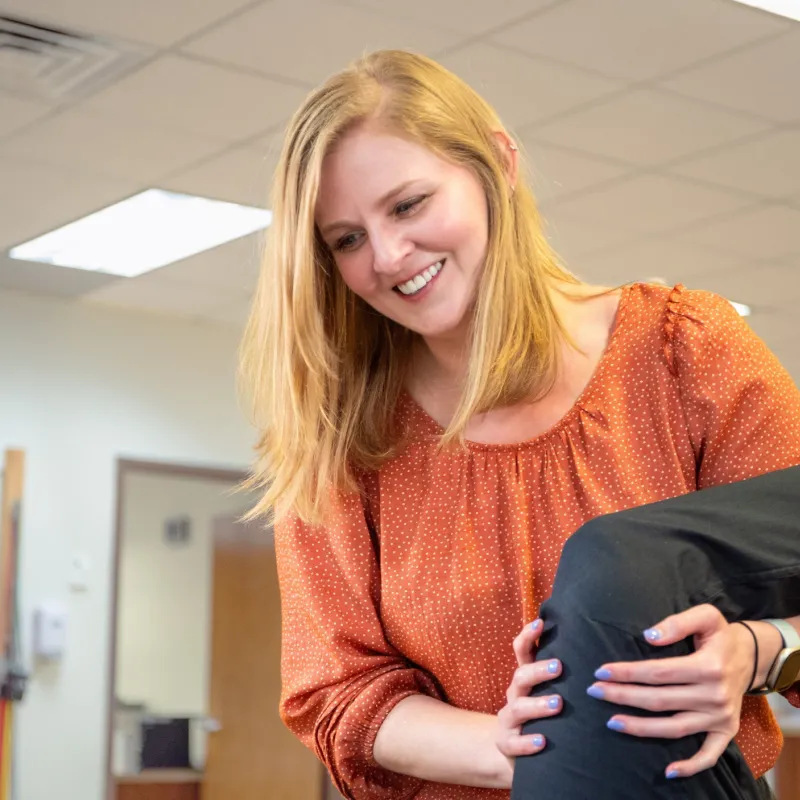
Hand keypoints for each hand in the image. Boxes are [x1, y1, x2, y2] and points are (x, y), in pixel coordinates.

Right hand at [495, 619, 562, 777]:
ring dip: (537, 705)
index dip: (527, 635)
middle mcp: (514, 694)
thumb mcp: (549, 692)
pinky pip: (514, 743)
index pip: (521, 651)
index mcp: (525, 679)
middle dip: (538, 671)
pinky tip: (542, 741)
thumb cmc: (544, 716)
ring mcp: (508, 719)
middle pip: (520, 676)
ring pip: (517, 708)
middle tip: (558, 667)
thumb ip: (564, 676)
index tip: (540, 623)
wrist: (518, 751)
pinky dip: (527, 742)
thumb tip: (596, 649)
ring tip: (557, 704)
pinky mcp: (506, 743)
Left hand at [587, 604, 754, 779]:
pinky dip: (691, 766)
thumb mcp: (706, 616)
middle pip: (659, 700)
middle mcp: (715, 695)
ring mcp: (721, 717)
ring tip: (611, 721)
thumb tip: (648, 636)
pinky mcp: (727, 731)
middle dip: (623, 696)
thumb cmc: (720, 634)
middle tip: (594, 691)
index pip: (658, 672)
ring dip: (641, 728)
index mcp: (708, 666)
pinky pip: (709, 755)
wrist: (753, 656)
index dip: (627, 673)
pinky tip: (668, 770)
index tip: (601, 672)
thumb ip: (677, 623)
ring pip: (674, 728)